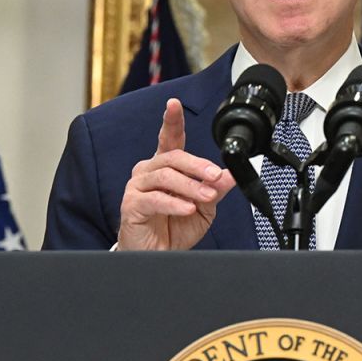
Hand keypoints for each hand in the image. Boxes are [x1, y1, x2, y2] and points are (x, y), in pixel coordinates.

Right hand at [117, 98, 235, 250]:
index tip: (174, 104)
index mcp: (166, 167)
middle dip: (198, 165)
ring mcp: (137, 187)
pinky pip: (155, 199)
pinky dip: (174, 203)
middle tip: (216, 176)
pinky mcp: (131, 205)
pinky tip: (187, 208)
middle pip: (173, 157)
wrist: (160, 256)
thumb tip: (230, 174)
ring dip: (190, 186)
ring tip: (207, 197)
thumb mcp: (204, 208)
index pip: (169, 138)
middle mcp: (149, 171)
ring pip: (165, 176)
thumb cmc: (175, 228)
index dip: (171, 120)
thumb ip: (215, 189)